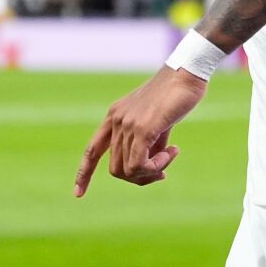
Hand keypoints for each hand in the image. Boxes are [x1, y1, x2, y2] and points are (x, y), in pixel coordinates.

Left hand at [75, 67, 207, 195]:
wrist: (187, 73)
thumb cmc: (176, 94)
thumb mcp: (157, 122)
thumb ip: (150, 143)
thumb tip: (152, 168)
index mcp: (115, 116)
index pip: (92, 150)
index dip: (84, 173)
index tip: (77, 194)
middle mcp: (116, 120)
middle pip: (116, 169)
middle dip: (140, 178)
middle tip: (163, 171)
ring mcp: (127, 124)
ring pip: (129, 170)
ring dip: (153, 171)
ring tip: (171, 154)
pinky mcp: (142, 128)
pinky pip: (140, 165)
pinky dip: (156, 167)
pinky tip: (173, 152)